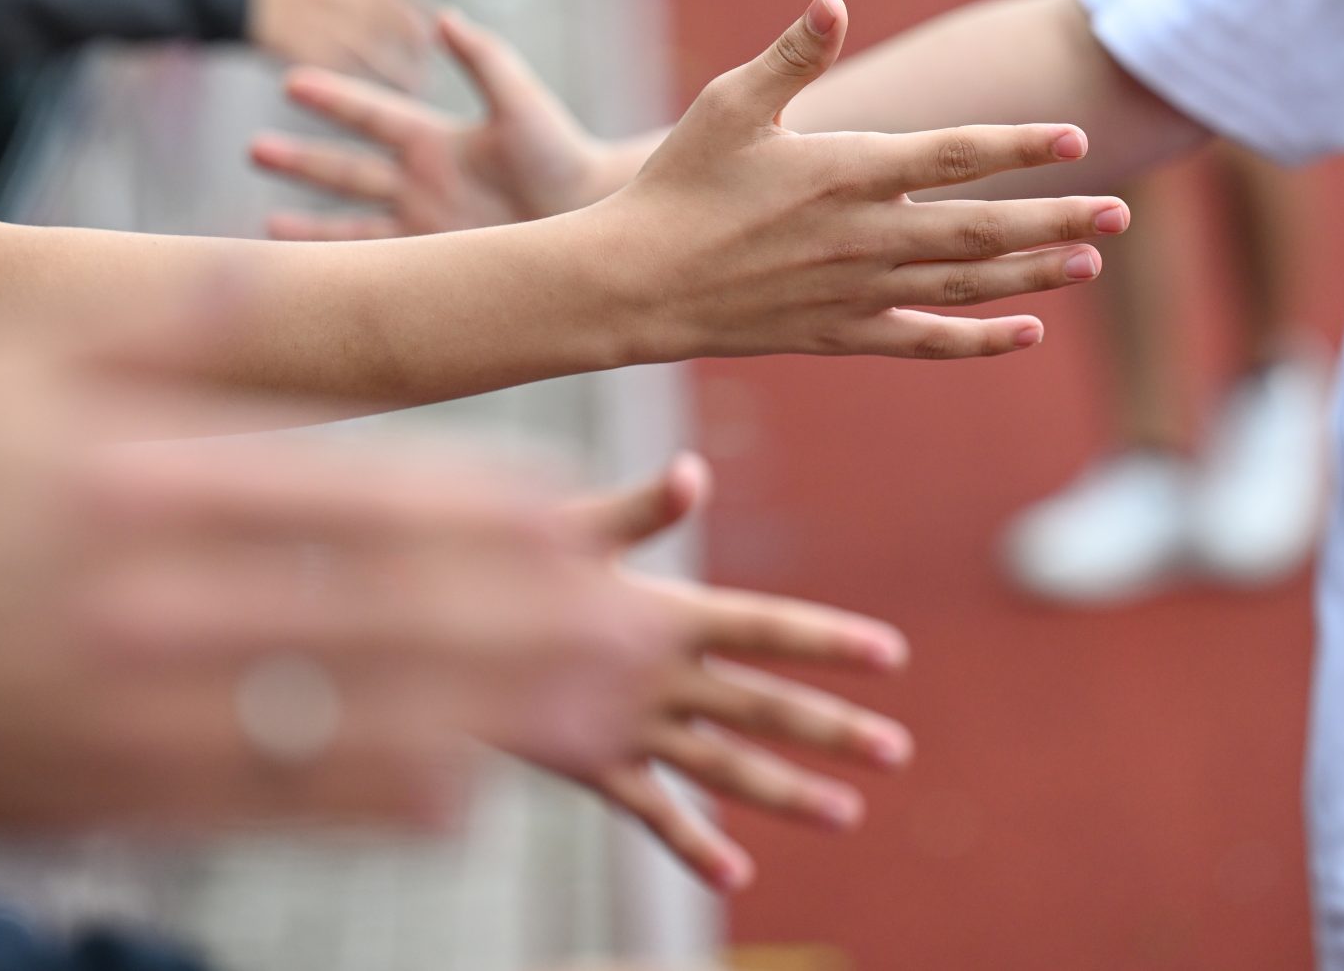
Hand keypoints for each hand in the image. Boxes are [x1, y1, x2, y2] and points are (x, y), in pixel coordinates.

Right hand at [0, 307, 676, 834]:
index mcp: (139, 487)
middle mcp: (152, 606)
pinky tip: (460, 790)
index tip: (572, 519)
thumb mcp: (7, 365)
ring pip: (345, 719)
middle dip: (520, 622)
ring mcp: (130, 716)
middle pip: (377, 617)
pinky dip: (371, 798)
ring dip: (483, 714)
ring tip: (588, 705)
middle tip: (630, 622)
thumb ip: (159, 322)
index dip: (476, 518)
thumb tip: (279, 271)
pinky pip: (264, 804)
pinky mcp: (104, 796)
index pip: (350, 504)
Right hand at [226, 0, 434, 87]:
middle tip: (429, 56)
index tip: (431, 17)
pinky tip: (373, 96)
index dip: (409, 0)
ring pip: (364, 45)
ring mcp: (309, 15)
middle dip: (408, 36)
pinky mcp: (289, 43)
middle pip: (380, 16)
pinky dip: (356, 79)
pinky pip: (332, 64)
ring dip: (392, 66)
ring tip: (415, 85)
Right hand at [252, 9, 616, 240]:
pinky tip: (309, 274)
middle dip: (301, 160)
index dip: (334, 100)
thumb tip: (443, 17)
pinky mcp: (435, 263)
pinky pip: (378, 265)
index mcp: (438, 139)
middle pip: (347, 169)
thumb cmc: (563, 154)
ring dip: (307, 224)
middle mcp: (422, 181)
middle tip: (253, 148)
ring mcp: (424, 225)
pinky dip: (343, 268)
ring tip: (261, 227)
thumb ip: (484, 58)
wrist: (594, 213)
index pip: (372, 114)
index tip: (291, 81)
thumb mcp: (521, 102)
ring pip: (350, 223)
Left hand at [531, 454, 913, 892]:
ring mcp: (639, 724)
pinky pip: (653, 809)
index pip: (766, 627)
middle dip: (831, 728)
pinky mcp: (597, 765)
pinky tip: (735, 872)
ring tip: (846, 814)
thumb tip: (691, 471)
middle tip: (896, 750)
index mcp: (674, 613)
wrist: (446, 615)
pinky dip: (691, 843)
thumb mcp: (578, 532)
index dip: (827, 640)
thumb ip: (640, 511)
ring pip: (726, 763)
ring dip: (786, 788)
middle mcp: (669, 674)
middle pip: (765, 705)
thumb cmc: (514, 557)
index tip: (890, 653)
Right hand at [592, 0, 1126, 361]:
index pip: (951, 155)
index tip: (1072, 138)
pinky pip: (925, 341)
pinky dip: (979, 339)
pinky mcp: (840, 333)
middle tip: (1121, 214)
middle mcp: (863, 236)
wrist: (635, 284)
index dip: (1017, 147)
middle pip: (981, 228)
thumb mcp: (729, 105)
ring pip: (965, 286)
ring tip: (1088, 260)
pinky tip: (1026, 330)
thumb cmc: (679, 185)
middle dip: (1056, 219)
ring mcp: (856, 291)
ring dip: (1032, 274)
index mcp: (843, 171)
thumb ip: (791, 56)